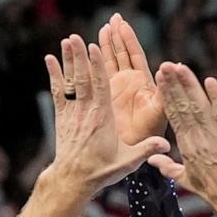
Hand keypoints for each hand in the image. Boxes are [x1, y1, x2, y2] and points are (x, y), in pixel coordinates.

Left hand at [44, 35, 169, 192]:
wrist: (73, 180)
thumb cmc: (102, 170)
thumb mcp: (127, 162)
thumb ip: (146, 149)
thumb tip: (167, 145)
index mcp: (103, 118)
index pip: (100, 87)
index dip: (97, 66)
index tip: (94, 48)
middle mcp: (86, 112)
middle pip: (83, 79)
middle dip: (80, 57)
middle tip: (76, 37)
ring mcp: (72, 113)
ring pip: (70, 81)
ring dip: (68, 60)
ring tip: (67, 40)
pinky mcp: (62, 117)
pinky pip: (58, 92)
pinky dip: (54, 75)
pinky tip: (49, 59)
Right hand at [99, 14, 166, 145]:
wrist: (133, 148)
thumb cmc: (150, 132)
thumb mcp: (161, 110)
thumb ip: (166, 90)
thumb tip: (175, 66)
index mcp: (143, 82)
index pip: (135, 55)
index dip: (128, 39)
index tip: (122, 24)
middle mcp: (130, 82)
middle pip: (122, 53)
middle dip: (117, 35)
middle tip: (113, 17)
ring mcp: (117, 88)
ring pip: (109, 61)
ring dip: (104, 45)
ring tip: (102, 27)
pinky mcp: (104, 95)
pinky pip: (96, 76)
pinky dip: (90, 63)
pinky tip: (81, 51)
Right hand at [148, 62, 216, 209]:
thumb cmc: (215, 192)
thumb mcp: (187, 180)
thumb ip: (168, 167)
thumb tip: (152, 159)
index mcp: (186, 146)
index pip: (173, 115)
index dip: (167, 95)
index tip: (160, 77)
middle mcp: (197, 139)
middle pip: (182, 106)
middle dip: (173, 84)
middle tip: (165, 64)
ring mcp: (214, 138)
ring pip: (198, 106)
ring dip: (189, 85)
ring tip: (180, 67)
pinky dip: (216, 97)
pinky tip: (210, 81)